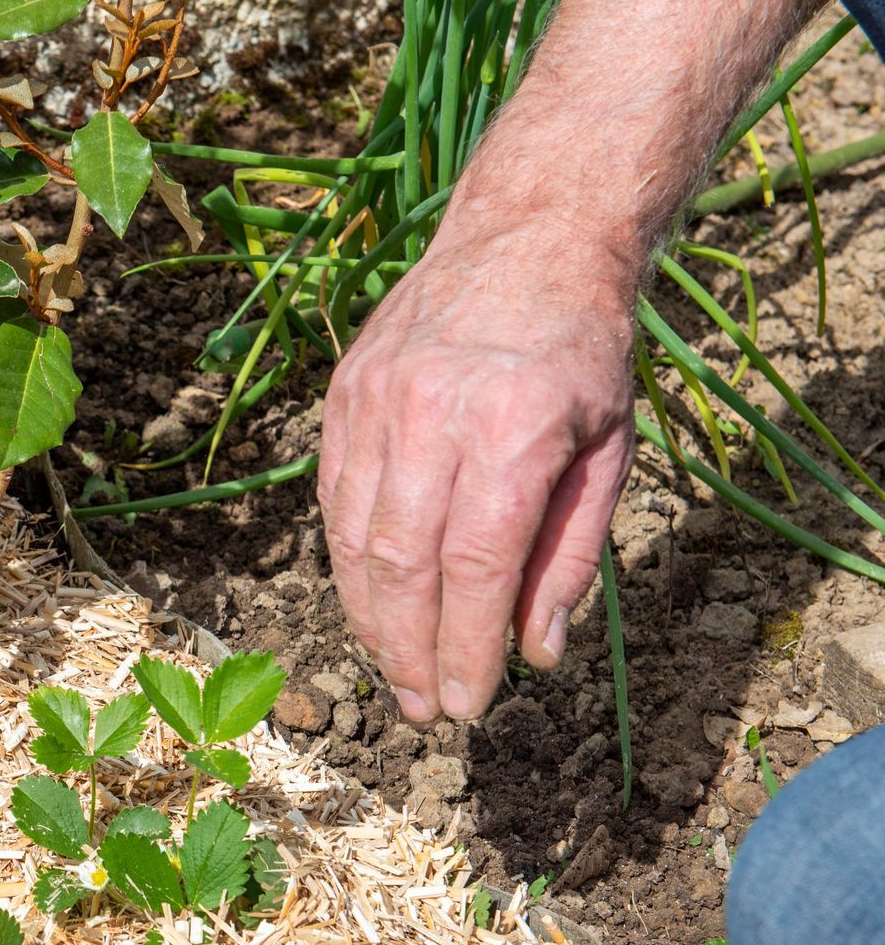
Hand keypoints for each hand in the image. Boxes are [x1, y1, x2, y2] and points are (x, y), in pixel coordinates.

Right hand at [318, 228, 635, 722]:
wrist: (529, 235)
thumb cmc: (582, 351)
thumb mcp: (609, 451)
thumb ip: (570, 555)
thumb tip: (536, 653)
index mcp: (516, 428)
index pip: (477, 565)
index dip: (466, 646)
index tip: (469, 704)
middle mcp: (436, 413)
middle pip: (403, 562)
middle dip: (410, 650)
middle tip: (425, 708)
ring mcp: (378, 400)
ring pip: (354, 537)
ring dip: (370, 619)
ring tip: (395, 672)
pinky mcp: (346, 394)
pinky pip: (335, 498)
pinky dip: (348, 563)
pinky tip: (370, 604)